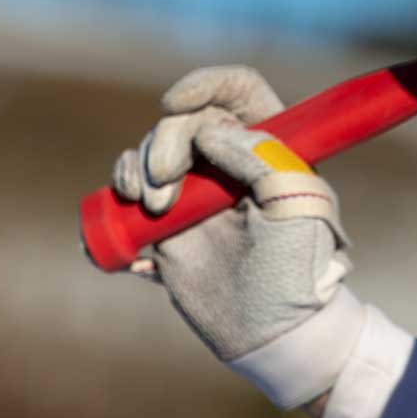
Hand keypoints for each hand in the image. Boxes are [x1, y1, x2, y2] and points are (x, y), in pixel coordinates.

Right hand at [113, 66, 360, 409]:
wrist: (276, 333)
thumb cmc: (300, 268)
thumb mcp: (298, 204)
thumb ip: (261, 158)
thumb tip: (210, 132)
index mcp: (269, 144)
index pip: (237, 89)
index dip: (206, 84)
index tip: (177, 102)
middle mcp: (228, 161)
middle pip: (183, 121)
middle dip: (164, 143)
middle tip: (166, 187)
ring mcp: (195, 193)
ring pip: (150, 153)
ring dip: (136, 169)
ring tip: (152, 208)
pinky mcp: (166, 227)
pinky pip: (128, 197)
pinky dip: (116, 201)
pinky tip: (129, 224)